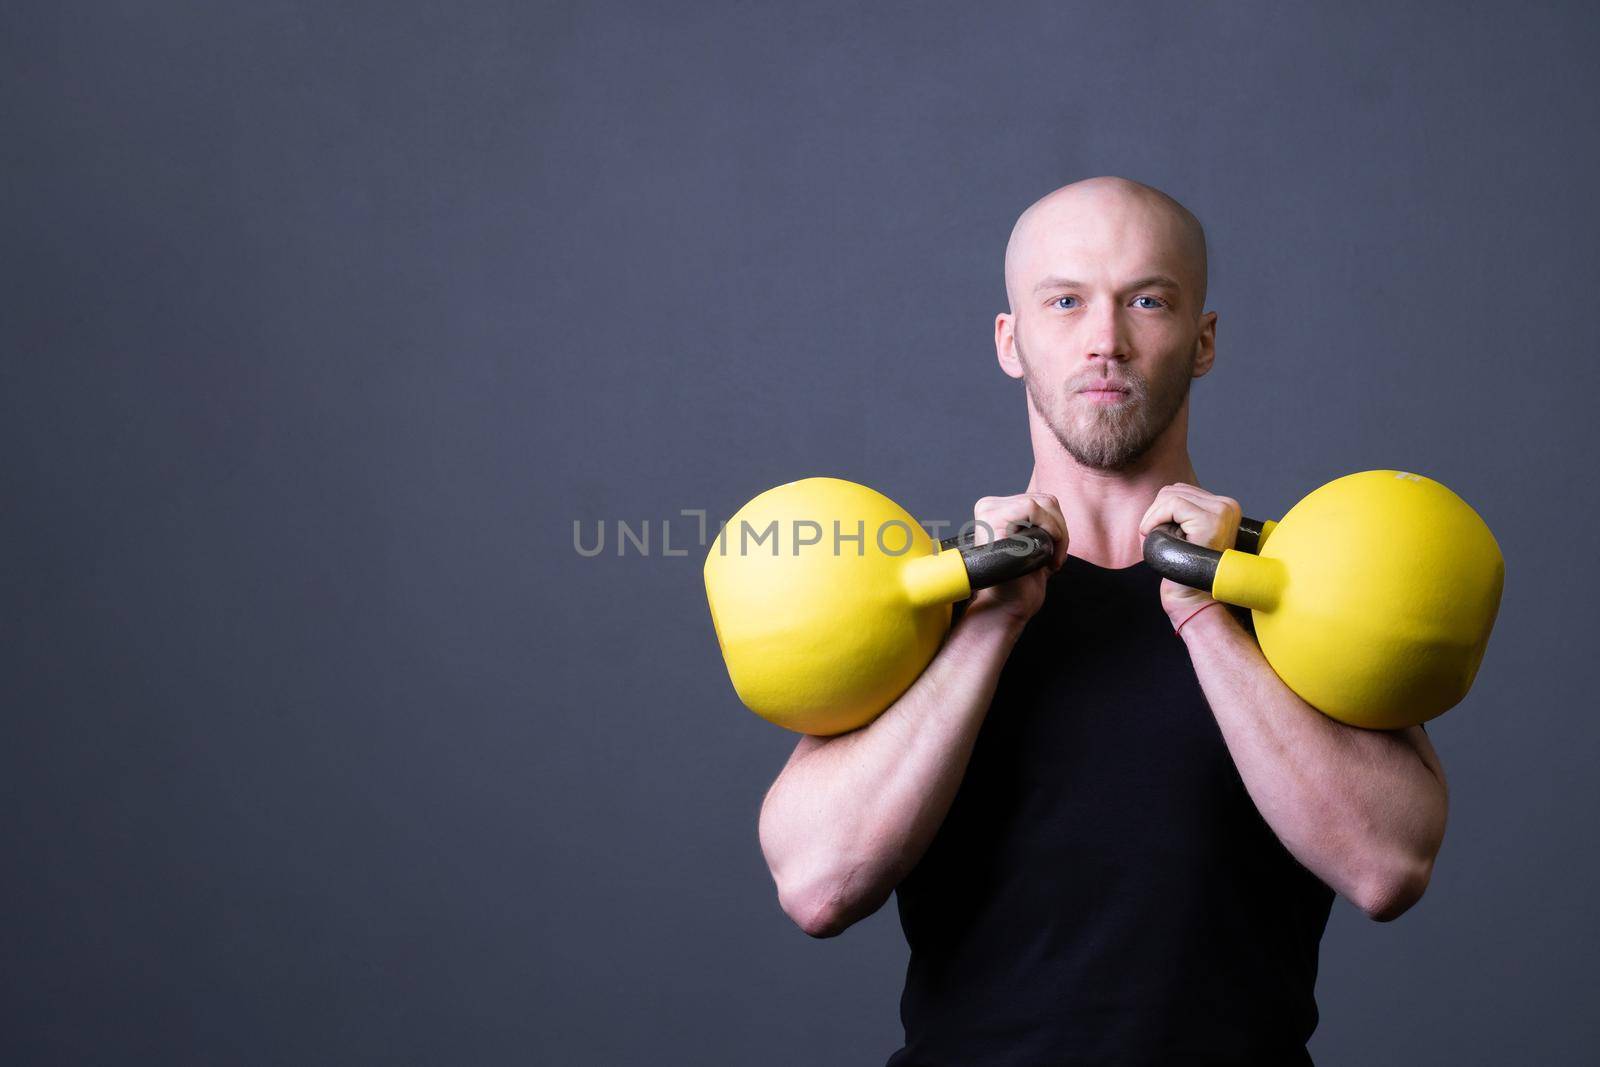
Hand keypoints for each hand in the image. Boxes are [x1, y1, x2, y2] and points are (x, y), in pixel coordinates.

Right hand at [964, 492, 1070, 626]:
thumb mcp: (1033, 545)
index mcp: (996, 511)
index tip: (1056, 551)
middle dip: (1060, 528)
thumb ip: (1040, 525)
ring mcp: (989, 513)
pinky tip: (1046, 553)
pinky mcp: (993, 521)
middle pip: (1044, 500)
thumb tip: (1057, 513)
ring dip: (1058, 532)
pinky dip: (1051, 529)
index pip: (1039, 500)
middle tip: (1056, 557)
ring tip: (1052, 558)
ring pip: (1041, 503)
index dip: (1057, 525)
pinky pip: (1032, 508)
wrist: (1007, 606)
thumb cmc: (1019, 582)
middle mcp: (989, 508)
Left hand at [1137, 482, 1241, 627]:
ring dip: (1154, 517)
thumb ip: (1181, 511)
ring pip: (1170, 495)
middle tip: (1154, 536)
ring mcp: (1223, 511)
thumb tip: (1163, 493)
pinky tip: (1153, 534)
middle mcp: (1228, 506)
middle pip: (1174, 490)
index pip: (1180, 491)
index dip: (1160, 510)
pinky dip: (1155, 517)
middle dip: (1156, 512)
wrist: (1192, 596)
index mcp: (1224, 507)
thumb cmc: (1184, 566)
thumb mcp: (1184, 531)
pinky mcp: (1212, 520)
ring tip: (1159, 538)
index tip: (1157, 531)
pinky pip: (1172, 504)